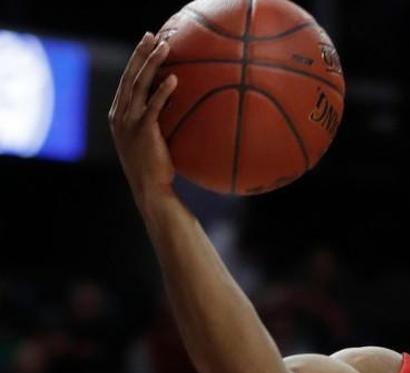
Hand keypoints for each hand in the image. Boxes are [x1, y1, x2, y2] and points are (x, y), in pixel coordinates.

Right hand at [108, 33, 178, 207]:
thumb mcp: (152, 140)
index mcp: (119, 115)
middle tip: (151, 35)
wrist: (150, 189)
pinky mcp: (142, 131)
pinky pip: (153, 107)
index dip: (136, 61)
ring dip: (151, 64)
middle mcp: (120, 116)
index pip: (127, 82)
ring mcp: (129, 123)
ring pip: (139, 86)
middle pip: (130, 77)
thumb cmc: (156, 167)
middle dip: (140, 54)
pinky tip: (174, 79)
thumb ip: (157, 121)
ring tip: (164, 47)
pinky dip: (162, 92)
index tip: (146, 44)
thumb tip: (180, 105)